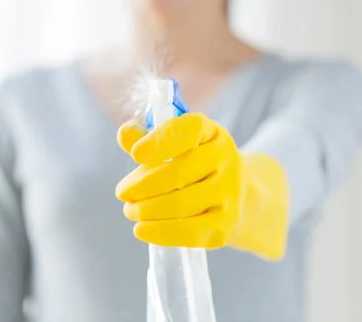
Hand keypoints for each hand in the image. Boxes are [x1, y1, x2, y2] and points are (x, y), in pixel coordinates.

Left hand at [116, 112, 288, 259]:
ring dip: (147, 210)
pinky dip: (160, 232)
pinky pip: (189, 232)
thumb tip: (126, 134)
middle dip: (143, 185)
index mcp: (211, 132)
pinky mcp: (226, 225)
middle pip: (178, 173)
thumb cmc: (196, 165)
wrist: (239, 198)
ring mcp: (229, 193)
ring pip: (181, 204)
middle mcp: (226, 159)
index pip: (188, 130)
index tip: (136, 154)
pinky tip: (141, 229)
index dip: (160, 141)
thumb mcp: (178, 144)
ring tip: (130, 210)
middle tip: (122, 193)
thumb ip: (149, 137)